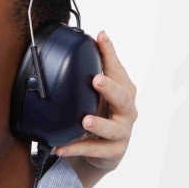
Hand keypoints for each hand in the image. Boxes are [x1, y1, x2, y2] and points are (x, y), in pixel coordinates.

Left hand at [54, 31, 137, 185]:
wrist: (103, 152)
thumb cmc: (103, 114)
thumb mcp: (100, 91)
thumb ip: (102, 66)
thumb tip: (97, 35)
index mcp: (124, 91)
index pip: (118, 70)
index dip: (110, 54)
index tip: (100, 38)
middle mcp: (127, 111)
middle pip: (123, 98)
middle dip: (110, 88)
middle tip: (96, 80)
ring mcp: (122, 132)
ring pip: (112, 128)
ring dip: (98, 123)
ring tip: (84, 120)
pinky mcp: (113, 152)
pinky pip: (94, 150)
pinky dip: (77, 149)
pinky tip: (61, 147)